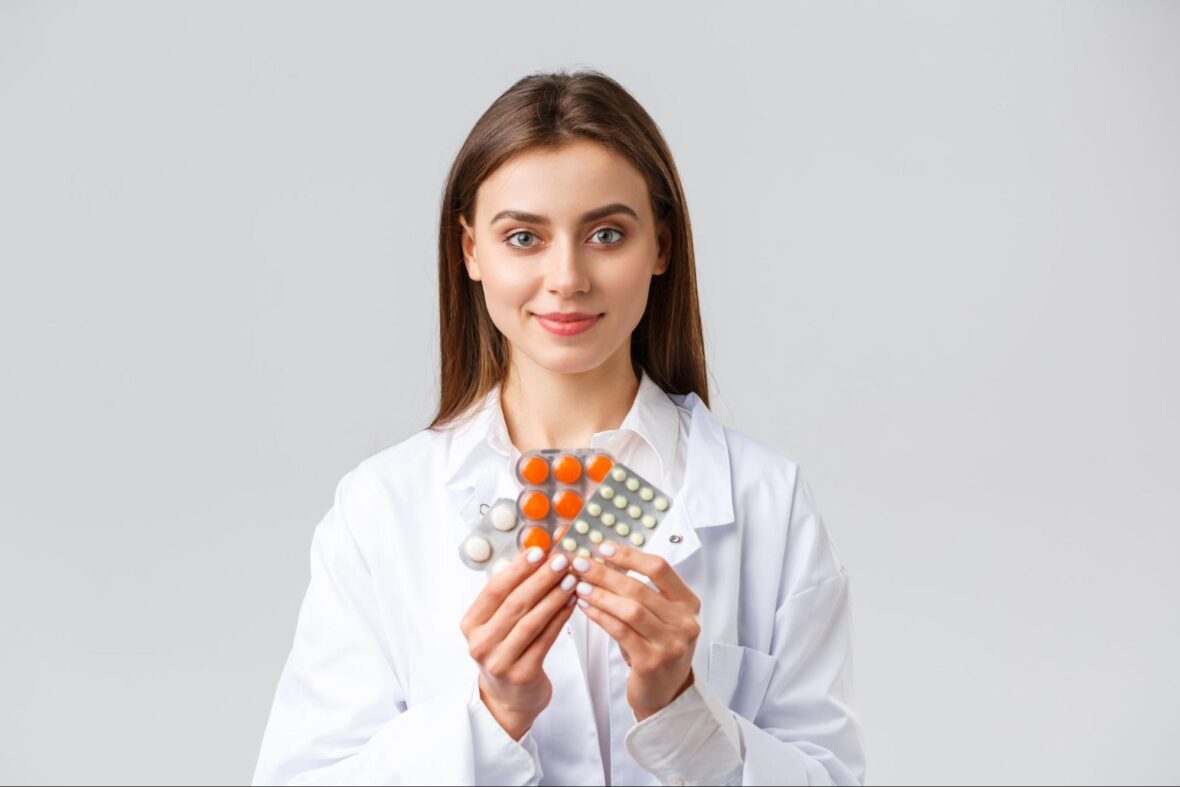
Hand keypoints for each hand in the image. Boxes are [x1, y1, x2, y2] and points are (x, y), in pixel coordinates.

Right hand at [459, 546, 577, 739]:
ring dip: (554, 596)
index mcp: (470, 625)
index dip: (518, 569)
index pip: (494, 590)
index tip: (538, 551)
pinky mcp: (523, 674)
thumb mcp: (496, 624)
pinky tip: (572, 602)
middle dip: (541, 579)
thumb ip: (509, 595)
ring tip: (571, 579)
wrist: (509, 699)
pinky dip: (561, 618)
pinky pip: (546, 639)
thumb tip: (536, 555)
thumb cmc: (505, 651)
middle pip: (515, 604)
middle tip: (562, 561)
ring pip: (532, 621)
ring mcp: (500, 661)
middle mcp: (481, 643)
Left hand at [569, 542, 700, 720]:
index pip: (660, 569)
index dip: (630, 556)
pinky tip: (585, 608)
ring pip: (630, 610)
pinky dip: (600, 616)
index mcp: (688, 604)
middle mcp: (684, 622)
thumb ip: (642, 592)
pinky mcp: (652, 662)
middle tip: (581, 563)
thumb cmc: (657, 649)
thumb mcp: (660, 618)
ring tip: (579, 585)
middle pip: (640, 588)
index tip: (603, 547)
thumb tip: (603, 561)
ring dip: (601, 595)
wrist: (665, 693)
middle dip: (606, 573)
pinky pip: (621, 632)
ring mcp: (670, 644)